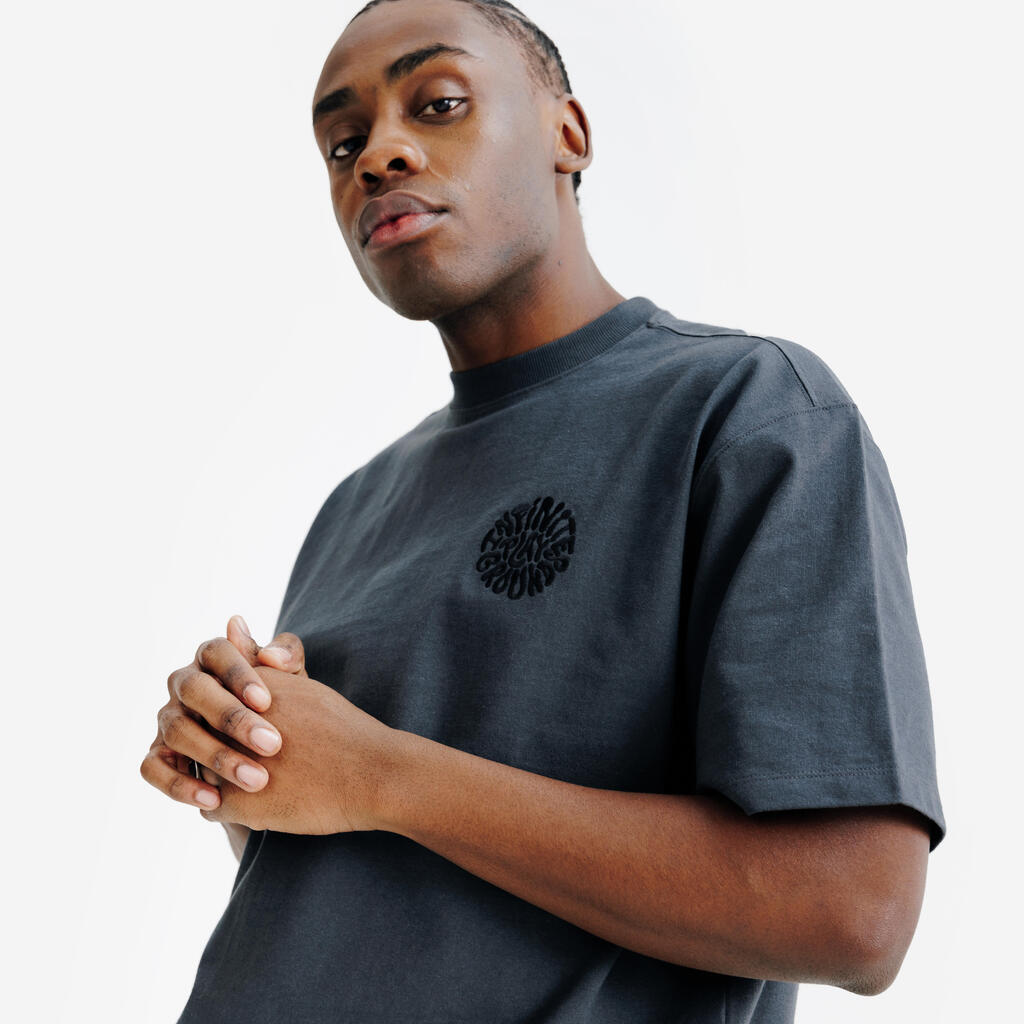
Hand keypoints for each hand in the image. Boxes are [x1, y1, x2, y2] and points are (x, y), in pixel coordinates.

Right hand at [140, 615, 304, 810]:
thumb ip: (288, 657)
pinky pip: (153, 768)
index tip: (267, 701)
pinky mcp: (157, 754)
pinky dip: (180, 786)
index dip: (238, 674)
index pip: (217, 651)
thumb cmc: (282, 706)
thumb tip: (270, 655)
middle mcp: (184, 683)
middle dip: (232, 718)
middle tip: (272, 744)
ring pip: (178, 731)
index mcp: (213, 657)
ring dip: (217, 757)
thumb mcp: (292, 680)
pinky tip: (215, 801)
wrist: (271, 752)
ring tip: (257, 780)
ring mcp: (167, 718)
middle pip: (194, 689)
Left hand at [197, 663, 396, 834]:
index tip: (263, 732)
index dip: (233, 722)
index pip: (208, 703)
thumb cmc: (337, 727)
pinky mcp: (232, 803)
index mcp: (237, 689)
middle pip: (203, 736)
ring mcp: (225, 764)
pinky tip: (265, 802)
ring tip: (268, 780)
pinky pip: (211, 808)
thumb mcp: (293, 683)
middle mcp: (224, 722)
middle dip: (226, 750)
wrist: (370, 772)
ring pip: (204, 774)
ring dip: (227, 780)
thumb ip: (253, 657)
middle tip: (266, 761)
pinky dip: (233, 807)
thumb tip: (231, 621)